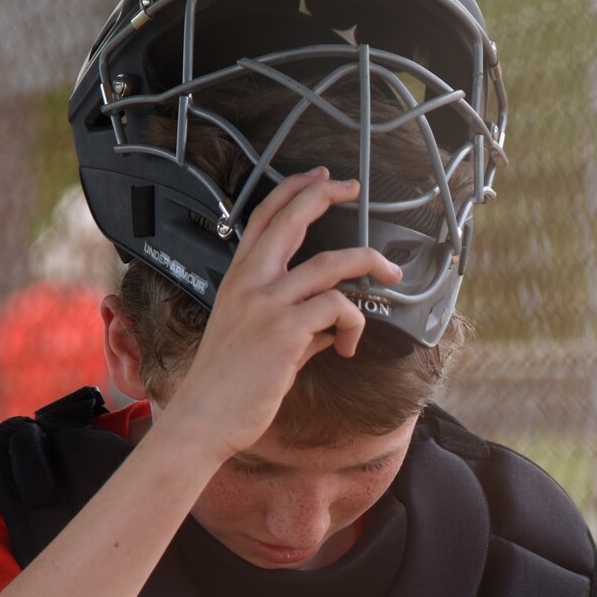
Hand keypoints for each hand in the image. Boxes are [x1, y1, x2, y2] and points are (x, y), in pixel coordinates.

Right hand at [162, 168, 403, 459]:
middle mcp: (250, 282)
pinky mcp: (286, 331)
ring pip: (332, 263)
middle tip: (355, 188)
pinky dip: (354, 323)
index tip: (322, 179)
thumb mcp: (256, 338)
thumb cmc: (229, 383)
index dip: (293, 190)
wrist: (205, 417)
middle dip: (327, 195)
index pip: (264, 217)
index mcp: (238, 279)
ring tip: (391, 274)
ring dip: (369, 263)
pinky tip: (348, 346)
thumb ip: (296, 323)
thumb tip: (333, 324)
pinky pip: (339, 308)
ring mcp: (267, 304)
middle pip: (292, 219)